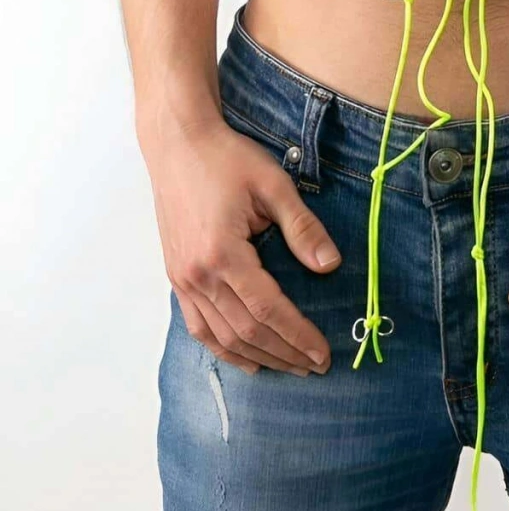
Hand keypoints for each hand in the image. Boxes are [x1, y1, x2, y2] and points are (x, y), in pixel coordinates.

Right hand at [144, 113, 341, 376]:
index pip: (268, 309)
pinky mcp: (176, 275)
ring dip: (257, 357)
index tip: (323, 353)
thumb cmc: (226, 158)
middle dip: (284, 353)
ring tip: (289, 367)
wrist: (178, 143)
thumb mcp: (273, 185)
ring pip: (221, 336)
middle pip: (246, 331)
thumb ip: (302, 228)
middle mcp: (198, 274)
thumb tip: (330, 266)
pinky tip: (244, 357)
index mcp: (223, 253)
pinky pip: (198, 326)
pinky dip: (223, 348)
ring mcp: (182, 278)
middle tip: (316, 366)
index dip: (298, 335)